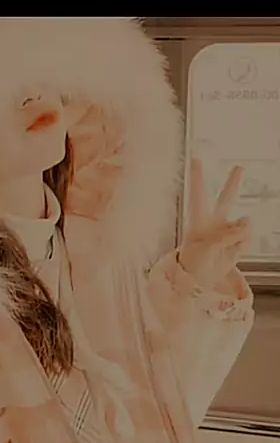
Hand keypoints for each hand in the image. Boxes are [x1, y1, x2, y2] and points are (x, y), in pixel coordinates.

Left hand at [179, 160, 251, 290]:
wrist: (197, 284)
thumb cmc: (194, 263)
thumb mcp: (207, 245)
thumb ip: (227, 232)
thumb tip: (248, 222)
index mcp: (199, 220)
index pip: (198, 193)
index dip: (198, 177)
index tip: (196, 158)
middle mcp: (214, 223)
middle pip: (225, 198)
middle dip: (233, 183)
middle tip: (239, 166)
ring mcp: (227, 234)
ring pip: (242, 220)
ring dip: (242, 226)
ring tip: (232, 237)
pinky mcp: (237, 246)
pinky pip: (246, 239)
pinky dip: (241, 245)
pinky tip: (232, 252)